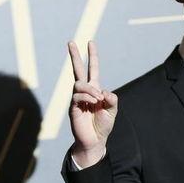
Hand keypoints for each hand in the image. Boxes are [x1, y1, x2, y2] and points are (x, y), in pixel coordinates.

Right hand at [67, 40, 117, 161]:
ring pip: (79, 84)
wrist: (95, 141)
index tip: (91, 42)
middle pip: (77, 70)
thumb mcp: (112, 110)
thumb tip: (103, 91)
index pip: (92, 69)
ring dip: (90, 89)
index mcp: (95, 90)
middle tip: (71, 42)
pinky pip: (77, 96)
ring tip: (98, 99)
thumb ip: (112, 99)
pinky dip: (87, 97)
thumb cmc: (103, 125)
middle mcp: (85, 92)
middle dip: (75, 56)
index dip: (92, 57)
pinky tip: (93, 103)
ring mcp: (78, 99)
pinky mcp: (73, 107)